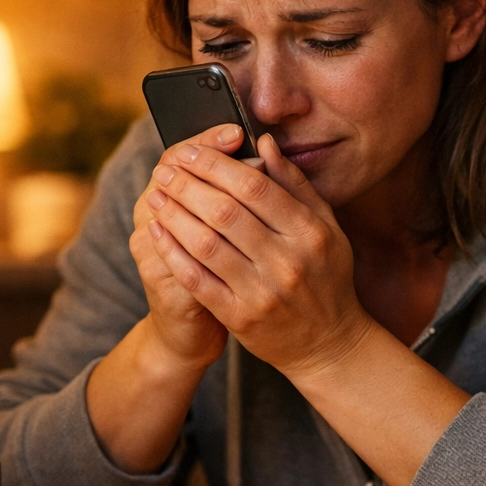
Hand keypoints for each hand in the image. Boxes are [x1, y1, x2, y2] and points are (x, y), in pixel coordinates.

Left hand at [143, 128, 373, 378]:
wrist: (328, 344)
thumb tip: (266, 142)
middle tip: (166, 168)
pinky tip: (158, 231)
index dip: (218, 165)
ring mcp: (262, 292)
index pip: (256, 186)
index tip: (193, 151)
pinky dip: (172, 251)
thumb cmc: (327, 278)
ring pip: (206, 243)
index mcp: (310, 233)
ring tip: (157, 194)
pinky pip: (197, 279)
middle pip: (226, 211)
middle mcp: (288, 261)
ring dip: (174, 214)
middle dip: (188, 184)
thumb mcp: (326, 228)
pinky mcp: (240, 318)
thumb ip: (296, 185)